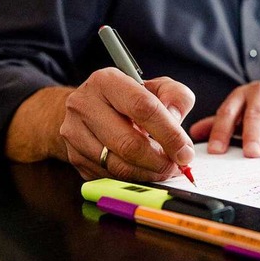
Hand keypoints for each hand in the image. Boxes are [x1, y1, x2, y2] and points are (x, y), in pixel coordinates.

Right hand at [59, 68, 195, 180]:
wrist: (88, 109)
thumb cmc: (128, 99)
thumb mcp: (156, 88)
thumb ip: (176, 98)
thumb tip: (176, 121)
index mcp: (107, 81)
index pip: (143, 108)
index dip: (169, 134)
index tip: (185, 152)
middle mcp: (84, 105)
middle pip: (128, 143)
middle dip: (159, 161)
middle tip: (176, 167)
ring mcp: (74, 132)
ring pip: (118, 165)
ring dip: (147, 173)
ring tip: (163, 169)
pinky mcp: (74, 156)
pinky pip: (108, 176)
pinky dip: (131, 178)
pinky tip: (143, 171)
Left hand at [190, 73, 259, 156]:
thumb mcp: (240, 109)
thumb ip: (220, 122)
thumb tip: (194, 133)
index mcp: (240, 96)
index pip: (227, 113)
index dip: (220, 132)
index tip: (216, 151)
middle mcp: (259, 92)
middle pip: (253, 115)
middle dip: (251, 136)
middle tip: (250, 154)